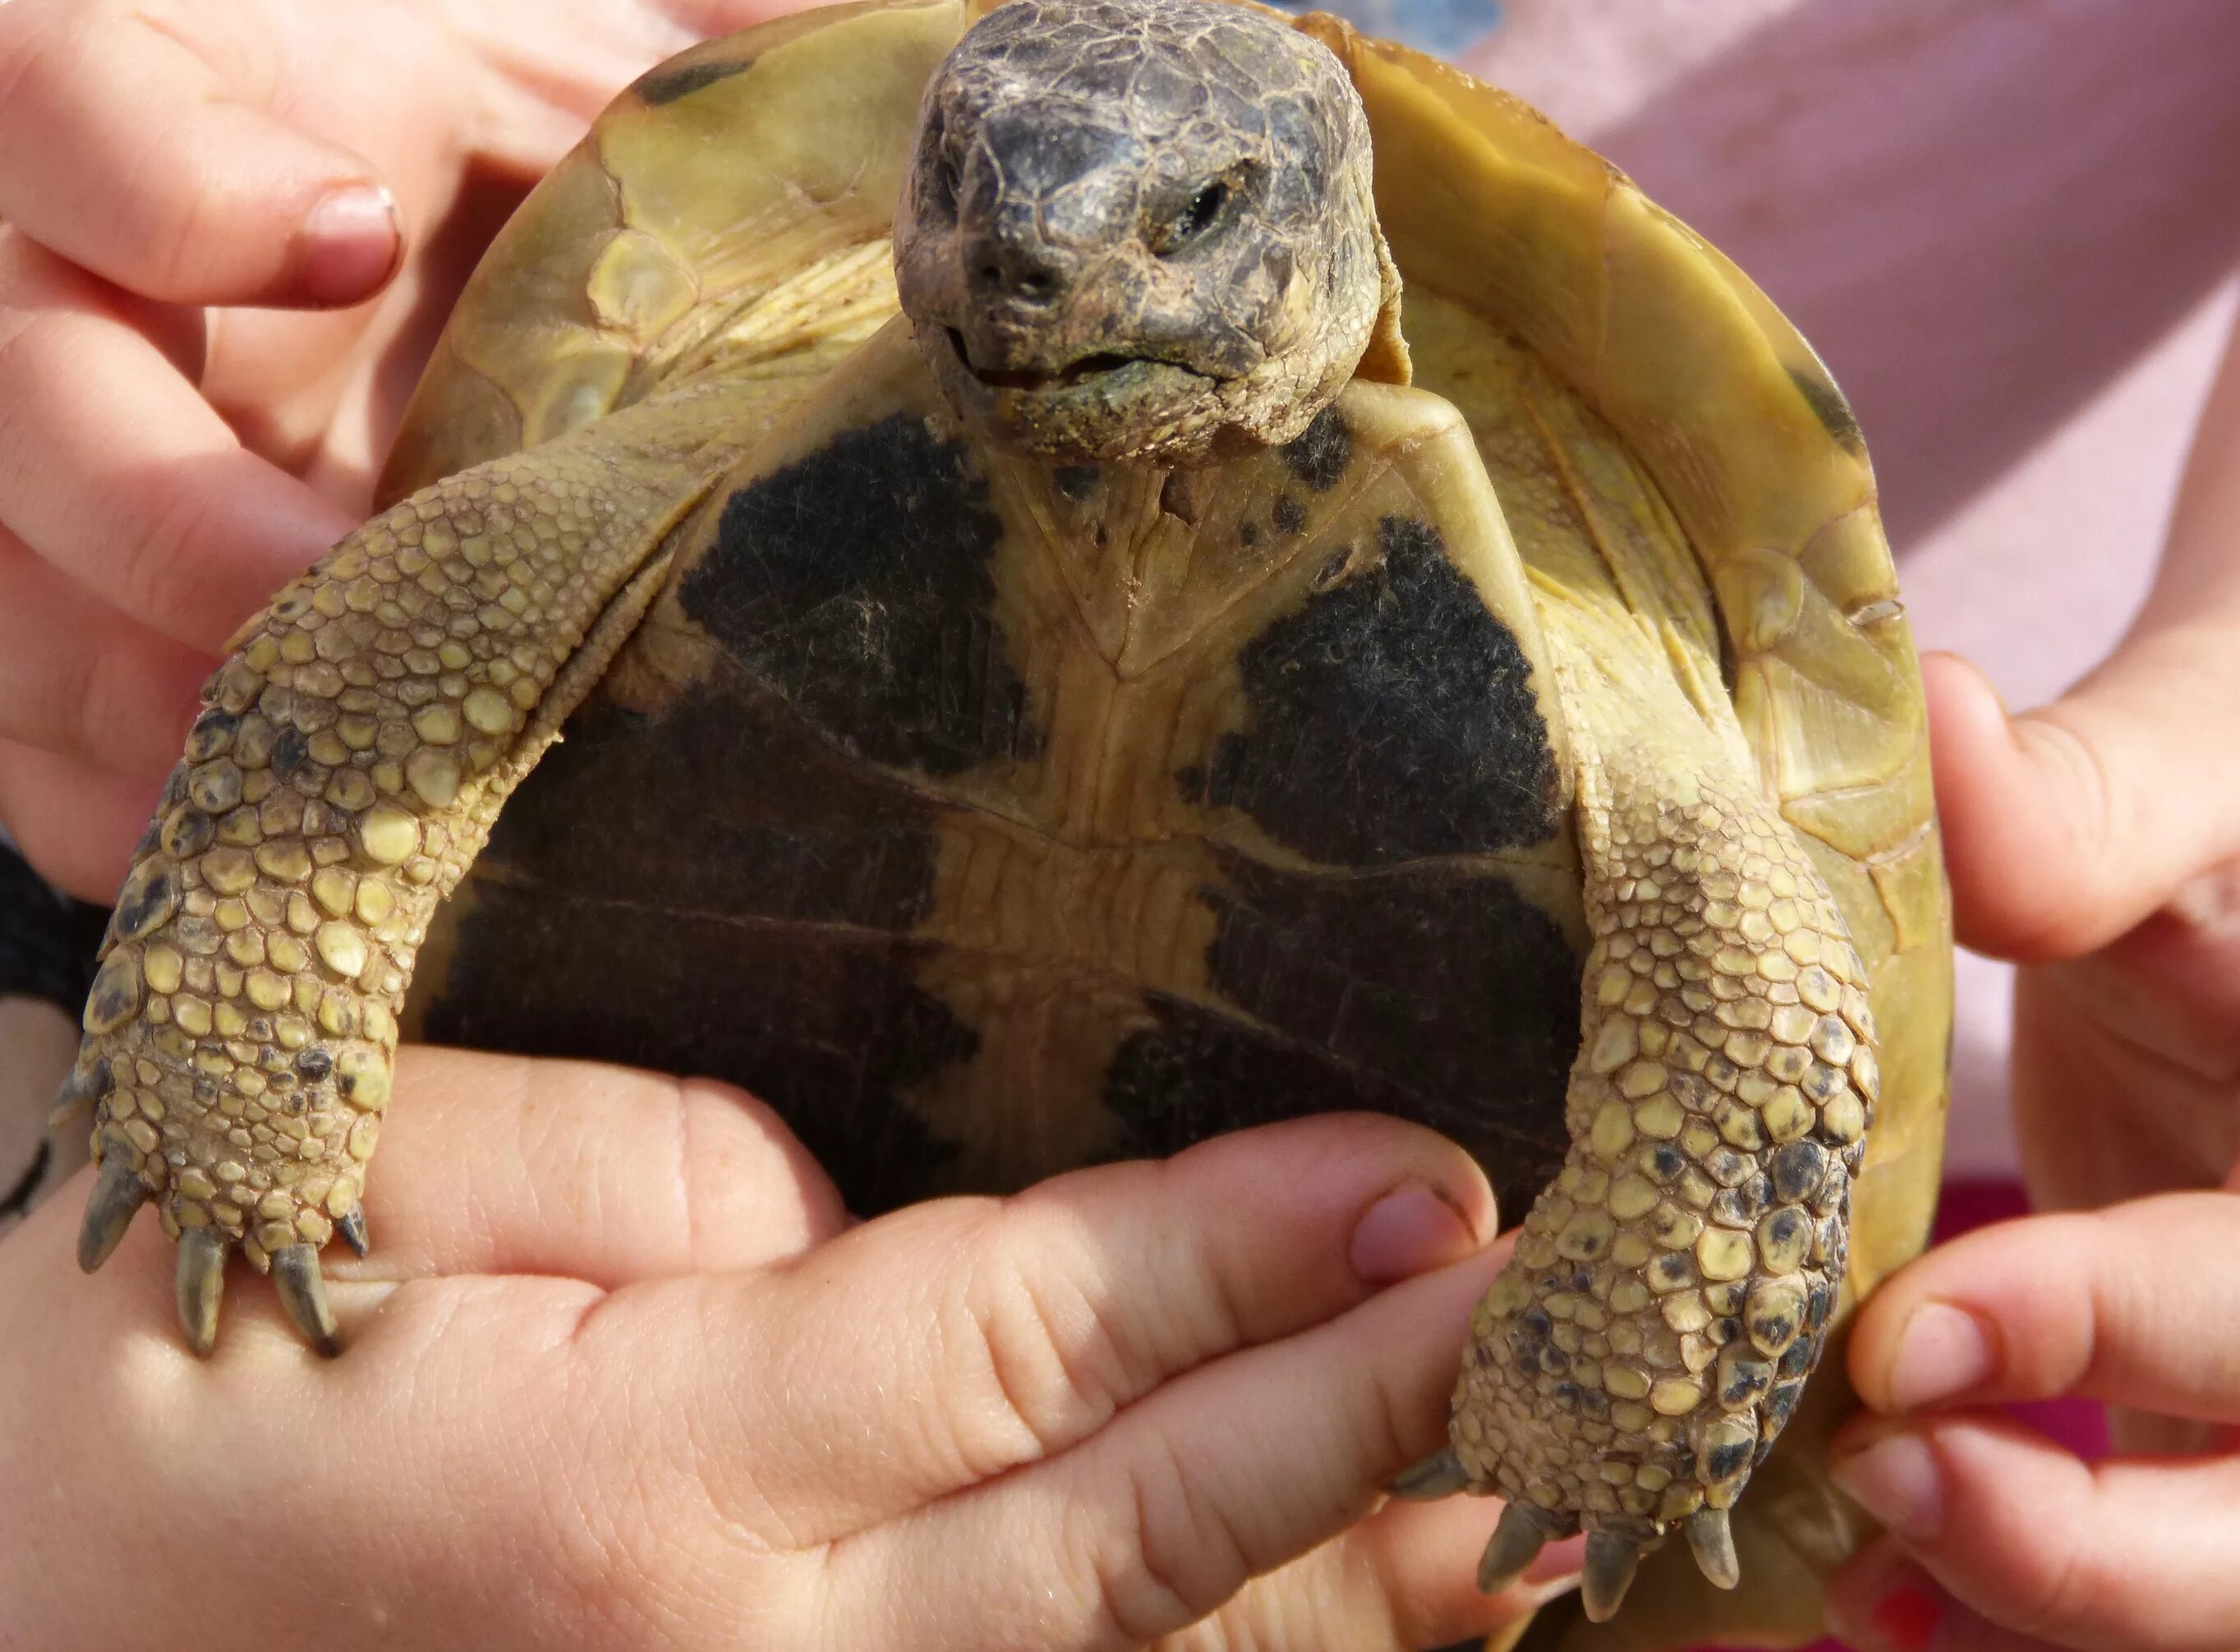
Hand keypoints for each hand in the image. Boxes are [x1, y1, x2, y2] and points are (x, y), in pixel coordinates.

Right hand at [0, 0, 936, 901]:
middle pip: (10, 383)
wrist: (493, 138)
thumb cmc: (625, 71)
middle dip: (145, 517)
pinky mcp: (124, 613)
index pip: (93, 90)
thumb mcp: (735, 21)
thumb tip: (1090, 181)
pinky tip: (330, 885)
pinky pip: (57, 745)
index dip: (163, 172)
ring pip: (14, 599)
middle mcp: (133, 278)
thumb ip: (861, 70)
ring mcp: (116, 453)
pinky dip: (168, 831)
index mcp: (276, 79)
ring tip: (354, 813)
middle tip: (333, 611)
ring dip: (150, 722)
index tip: (341, 233)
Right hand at [0, 1051, 1582, 1648]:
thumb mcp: (332, 1172)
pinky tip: (1283, 1623)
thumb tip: (850, 1235)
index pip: (1023, 1347)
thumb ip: (637, 1182)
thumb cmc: (73, 1334)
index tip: (1435, 1182)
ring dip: (1312, 1612)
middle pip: (1110, 1552)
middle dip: (1354, 1436)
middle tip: (1552, 1333)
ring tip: (1514, 1529)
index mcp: (618, 1488)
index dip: (1248, 1264)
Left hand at [1819, 639, 2239, 1651]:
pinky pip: (2190, 1579)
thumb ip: (2071, 794)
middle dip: (2090, 1555)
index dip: (2112, 1339)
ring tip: (1844, 1548)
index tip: (1896, 1337)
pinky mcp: (2236, 1405)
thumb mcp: (2208, 748)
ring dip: (2060, 1612)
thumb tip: (1922, 727)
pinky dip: (2038, 1610)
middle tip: (1867, 1465)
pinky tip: (1867, 1583)